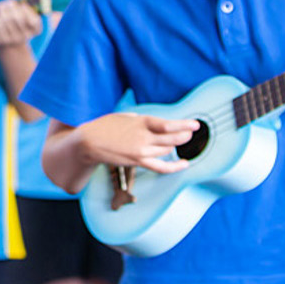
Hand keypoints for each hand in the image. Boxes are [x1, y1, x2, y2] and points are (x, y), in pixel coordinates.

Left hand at [0, 0, 44, 47]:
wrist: (11, 40)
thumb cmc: (22, 18)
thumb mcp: (30, 8)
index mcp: (36, 29)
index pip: (34, 20)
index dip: (27, 10)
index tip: (22, 4)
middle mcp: (26, 37)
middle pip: (17, 18)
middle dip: (11, 6)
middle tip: (8, 2)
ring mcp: (13, 40)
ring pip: (5, 21)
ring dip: (2, 11)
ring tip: (2, 8)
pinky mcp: (1, 42)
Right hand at [75, 113, 199, 173]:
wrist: (89, 142)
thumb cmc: (105, 126)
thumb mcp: (125, 116)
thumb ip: (141, 120)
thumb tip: (154, 124)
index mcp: (142, 122)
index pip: (169, 125)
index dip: (185, 125)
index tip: (195, 125)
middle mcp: (144, 137)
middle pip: (173, 139)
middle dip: (185, 136)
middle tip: (190, 133)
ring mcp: (142, 151)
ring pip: (168, 150)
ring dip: (175, 145)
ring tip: (178, 142)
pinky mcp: (138, 162)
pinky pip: (162, 166)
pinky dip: (175, 166)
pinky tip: (184, 164)